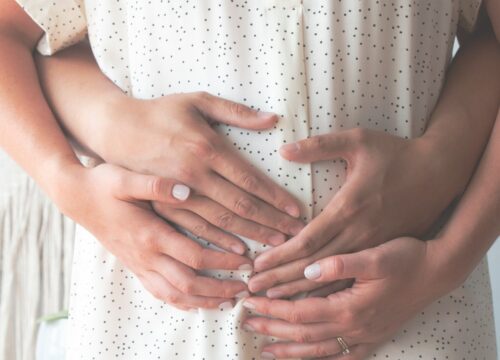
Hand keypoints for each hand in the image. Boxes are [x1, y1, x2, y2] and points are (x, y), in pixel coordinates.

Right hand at [58, 162, 252, 310]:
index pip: (195, 256)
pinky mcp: (134, 266)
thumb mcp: (125, 178)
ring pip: (175, 295)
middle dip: (219, 289)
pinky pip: (159, 293)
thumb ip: (155, 184)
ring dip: (204, 301)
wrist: (76, 198)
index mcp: (150, 234)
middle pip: (189, 284)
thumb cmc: (102, 185)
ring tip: (227, 302)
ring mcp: (139, 264)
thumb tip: (187, 189)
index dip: (223, 261)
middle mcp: (146, 255)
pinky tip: (196, 303)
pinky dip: (181, 302)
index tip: (246, 260)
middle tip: (245, 289)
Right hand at [99, 91, 303, 252]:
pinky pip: (196, 228)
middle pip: (241, 205)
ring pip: (222, 221)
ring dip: (251, 234)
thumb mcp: (197, 101)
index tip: (297, 211)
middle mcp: (195, 174)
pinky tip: (238, 249)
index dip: (276, 198)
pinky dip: (219, 241)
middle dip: (271, 222)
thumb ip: (236, 112)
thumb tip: (273, 119)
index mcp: (207, 148)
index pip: (250, 180)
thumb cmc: (160, 112)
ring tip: (275, 245)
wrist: (115, 129)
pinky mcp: (164, 205)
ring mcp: (178, 192)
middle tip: (295, 235)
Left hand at [241, 237, 452, 358]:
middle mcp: (354, 327)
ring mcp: (365, 336)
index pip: (298, 312)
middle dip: (271, 329)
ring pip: (319, 350)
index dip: (271, 309)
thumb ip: (340, 264)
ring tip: (266, 351)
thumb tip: (307, 269)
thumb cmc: (406, 259)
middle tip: (246, 324)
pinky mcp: (374, 337)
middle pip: (303, 333)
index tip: (249, 302)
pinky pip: (344, 357)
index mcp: (349, 307)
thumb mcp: (375, 255)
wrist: (437, 272)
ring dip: (290, 350)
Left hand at [248, 128, 459, 296]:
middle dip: (281, 279)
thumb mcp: (358, 140)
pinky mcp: (380, 250)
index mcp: (348, 208)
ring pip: (330, 276)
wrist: (440, 173)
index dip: (279, 256)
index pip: (306, 241)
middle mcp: (358, 233)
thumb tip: (283, 150)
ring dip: (299, 289)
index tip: (257, 266)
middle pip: (313, 265)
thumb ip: (320, 145)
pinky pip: (350, 276)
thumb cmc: (395, 154)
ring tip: (272, 300)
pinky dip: (326, 289)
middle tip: (252, 290)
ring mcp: (371, 246)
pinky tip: (309, 297)